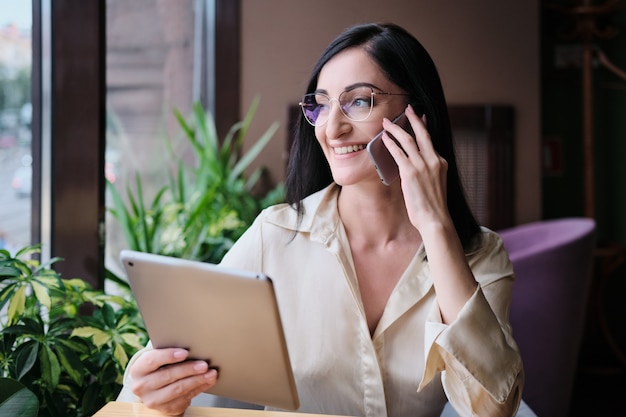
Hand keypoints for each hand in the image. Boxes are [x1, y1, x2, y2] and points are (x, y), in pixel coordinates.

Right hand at [130, 348, 217, 414]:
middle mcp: (142, 386)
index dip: (169, 356)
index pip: (152, 360)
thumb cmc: (159, 368)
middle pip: (168, 375)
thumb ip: (169, 354)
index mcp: (138, 369)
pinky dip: (199, 388)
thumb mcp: (157, 360)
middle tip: (204, 364)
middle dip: (188, 369)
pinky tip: (208, 381)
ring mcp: (153, 400)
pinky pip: (185, 398)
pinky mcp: (166, 408)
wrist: (154, 390)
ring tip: (210, 373)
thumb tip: (192, 348)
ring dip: (197, 380)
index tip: (185, 352)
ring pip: (178, 389)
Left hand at [381, 104, 449, 231]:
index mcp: (441, 163)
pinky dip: (390, 143)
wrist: (435, 219)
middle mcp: (433, 160)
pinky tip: (383, 138)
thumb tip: (415, 168)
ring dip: (395, 128)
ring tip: (387, 122)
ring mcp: (423, 165)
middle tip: (407, 108)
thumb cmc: (433, 208)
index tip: (419, 118)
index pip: (430, 140)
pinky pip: (398, 152)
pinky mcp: (411, 172)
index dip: (423, 128)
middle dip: (413, 118)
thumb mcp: (435, 185)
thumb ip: (428, 173)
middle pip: (422, 133)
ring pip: (407, 139)